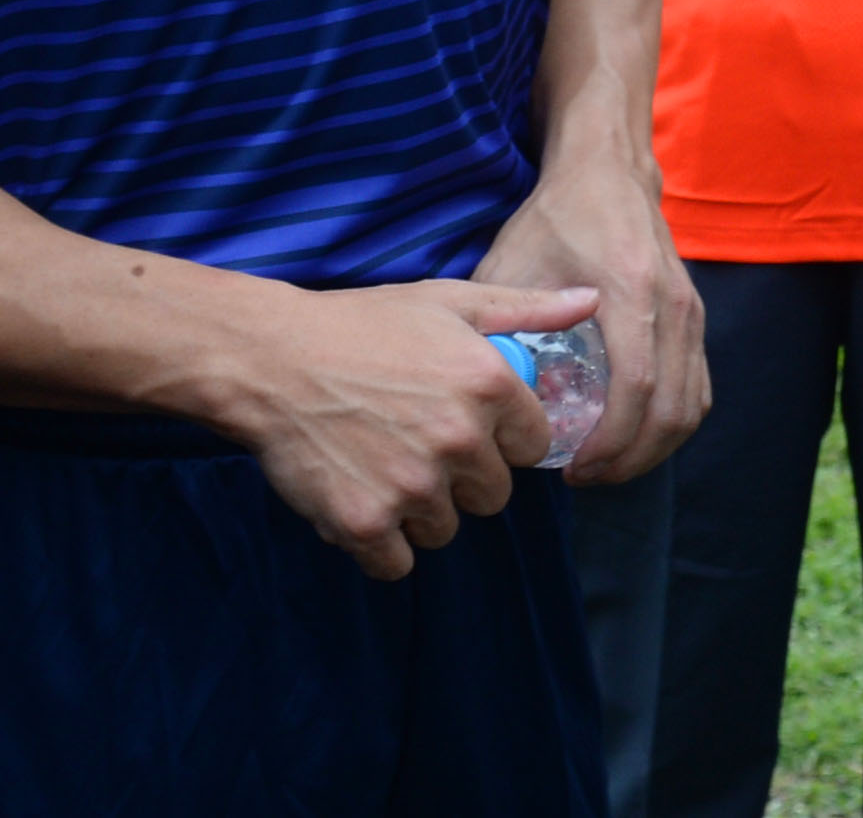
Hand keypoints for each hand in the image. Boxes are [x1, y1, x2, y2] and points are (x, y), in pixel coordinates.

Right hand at [222, 278, 584, 580]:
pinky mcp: (362, 522)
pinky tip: (363, 502)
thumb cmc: (362, 325)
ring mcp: (411, 486)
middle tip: (420, 446)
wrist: (270, 359)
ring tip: (385, 467)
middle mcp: (458, 440)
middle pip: (492, 496)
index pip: (534, 447)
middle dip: (465, 479)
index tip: (470, 426)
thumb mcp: (451, 301)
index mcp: (490, 387)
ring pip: (445, 529)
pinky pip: (396, 563)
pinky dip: (381, 545)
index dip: (504, 440)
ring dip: (422, 511)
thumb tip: (592, 299)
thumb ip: (528, 309)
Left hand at [476, 163, 708, 483]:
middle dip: (631, 457)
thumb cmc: (557, 218)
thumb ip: (505, 325)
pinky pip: (699, 387)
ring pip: (693, 404)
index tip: (574, 469)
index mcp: (633, 294)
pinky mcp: (695, 318)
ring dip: (654, 447)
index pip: (638, 386)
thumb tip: (491, 392)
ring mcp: (692, 312)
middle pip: (674, 408)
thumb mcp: (515, 265)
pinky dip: (671, 423)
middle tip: (585, 477)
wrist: (610, 172)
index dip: (610, 441)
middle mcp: (675, 306)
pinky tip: (632, 437)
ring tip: (606, 465)